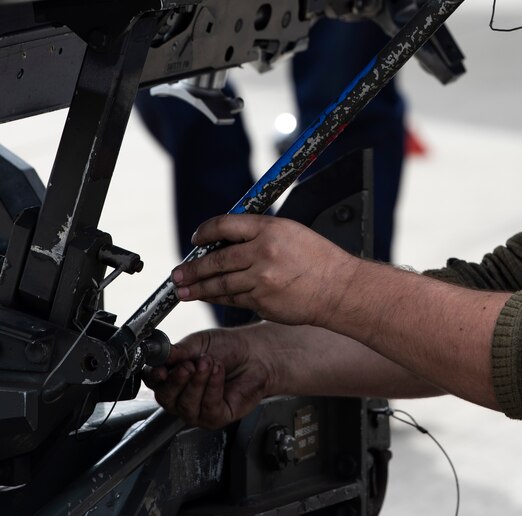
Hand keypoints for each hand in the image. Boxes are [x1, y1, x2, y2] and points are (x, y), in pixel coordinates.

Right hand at [143, 327, 270, 428]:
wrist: (255, 353)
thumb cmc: (226, 348)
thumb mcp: (200, 343)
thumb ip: (180, 350)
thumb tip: (162, 354)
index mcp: (171, 378)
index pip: (153, 382)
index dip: (155, 377)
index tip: (162, 369)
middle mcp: (180, 398)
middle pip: (166, 398)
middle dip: (177, 381)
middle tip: (190, 364)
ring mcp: (197, 411)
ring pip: (186, 405)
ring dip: (198, 382)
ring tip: (210, 362)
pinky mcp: (216, 418)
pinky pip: (208, 407)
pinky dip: (213, 387)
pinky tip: (219, 371)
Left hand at [173, 214, 351, 326]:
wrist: (338, 288)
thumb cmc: (319, 260)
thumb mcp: (291, 232)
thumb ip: (260, 234)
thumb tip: (227, 241)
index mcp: (269, 229)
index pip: (225, 225)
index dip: (205, 232)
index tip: (197, 240)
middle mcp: (262, 252)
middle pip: (216, 259)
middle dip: (192, 268)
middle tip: (178, 273)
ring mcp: (261, 279)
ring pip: (220, 284)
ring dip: (198, 287)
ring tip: (183, 290)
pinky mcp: (261, 301)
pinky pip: (233, 299)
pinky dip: (218, 298)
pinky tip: (208, 297)